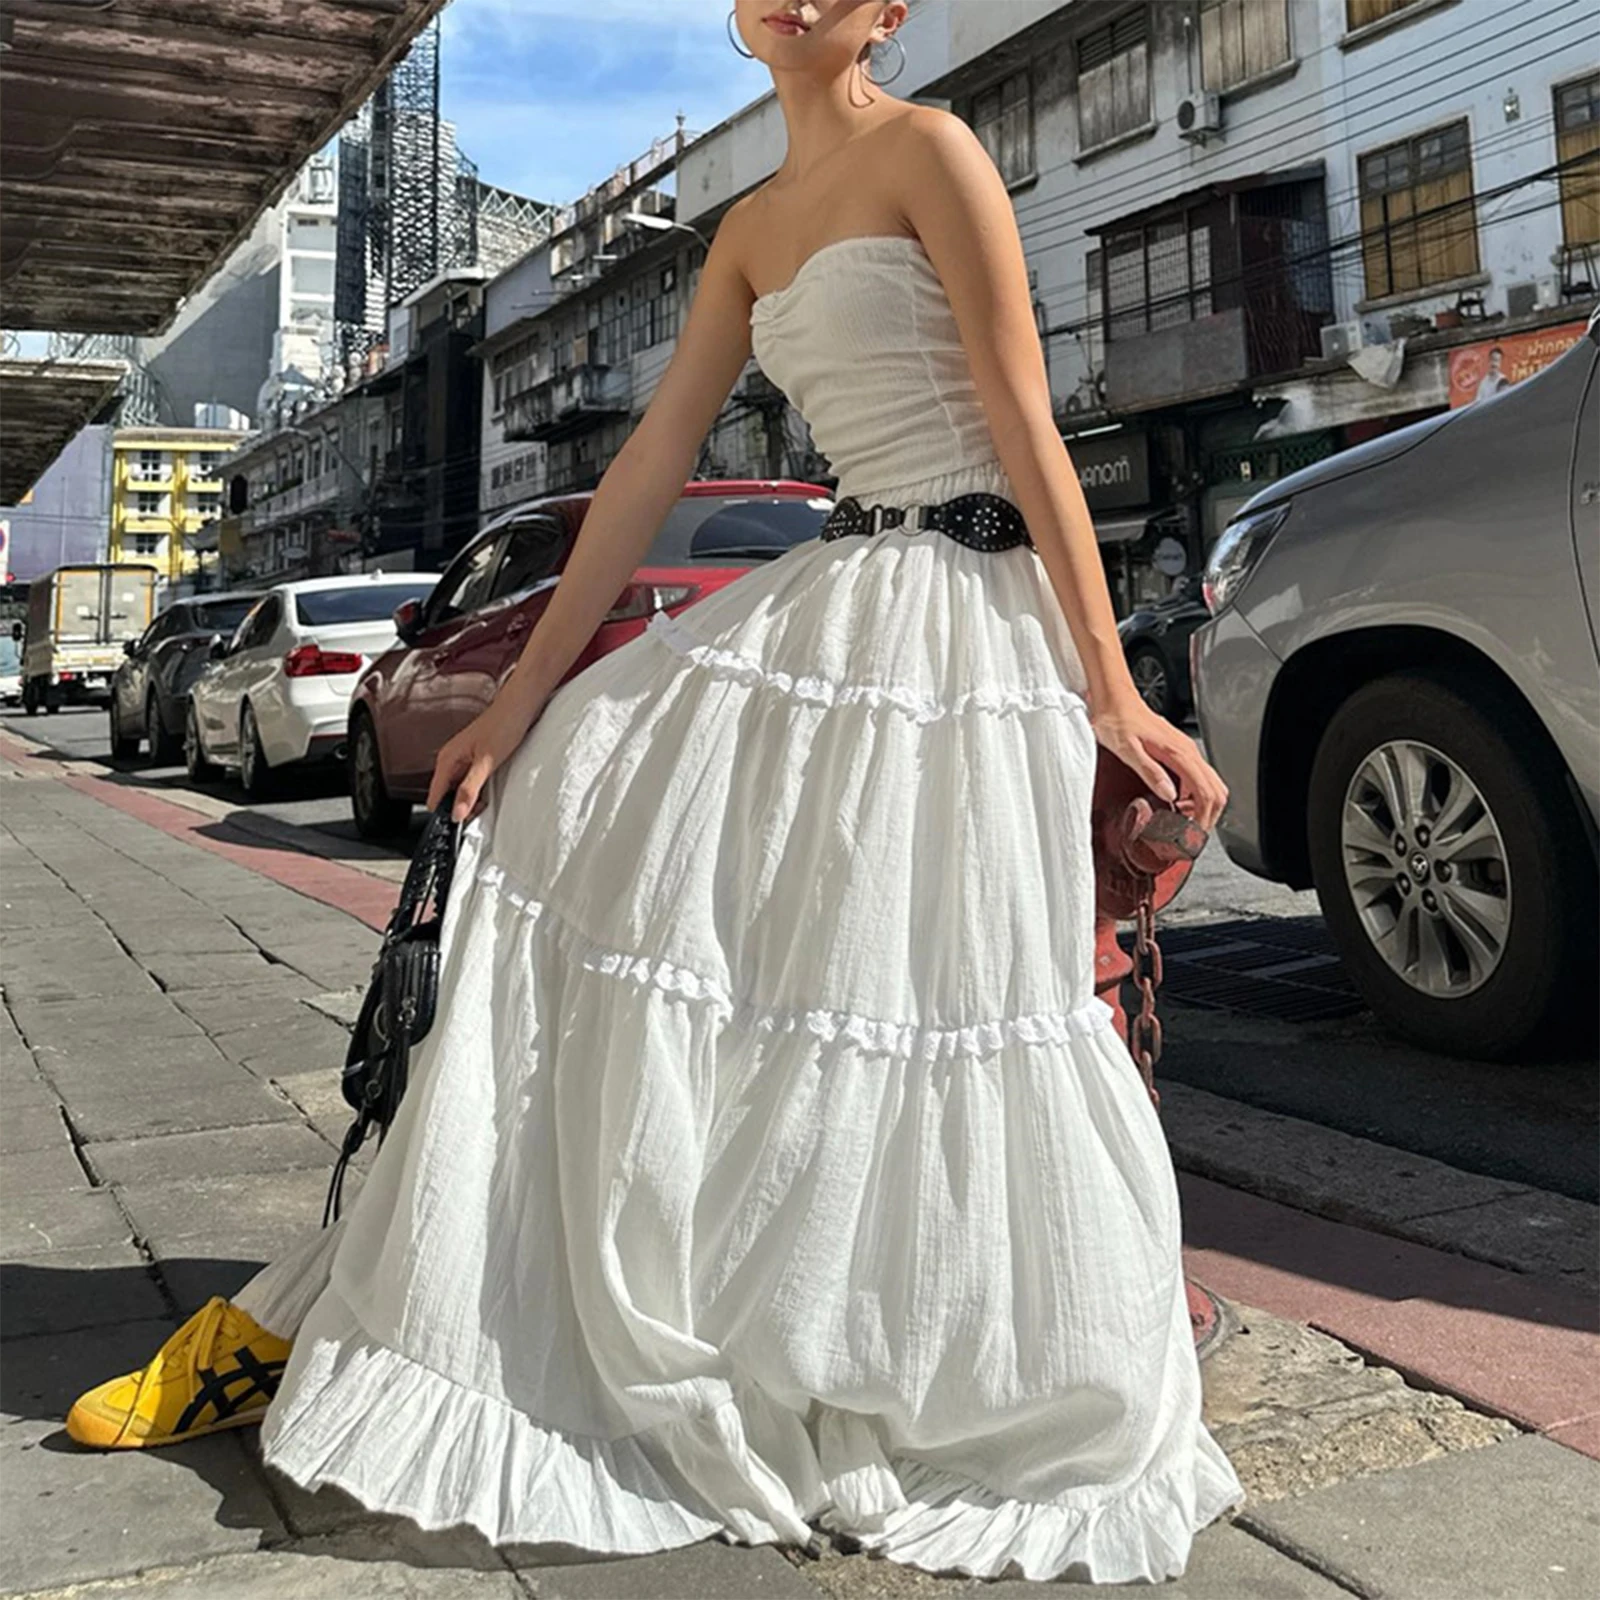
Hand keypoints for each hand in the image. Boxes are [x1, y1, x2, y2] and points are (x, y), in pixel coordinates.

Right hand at [426, 684, 549, 822]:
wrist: (520, 707)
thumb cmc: (503, 725)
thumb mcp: (486, 763)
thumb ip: (469, 789)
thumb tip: (456, 812)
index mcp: (447, 759)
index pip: (434, 795)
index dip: (443, 813)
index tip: (456, 826)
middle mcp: (452, 759)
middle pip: (446, 795)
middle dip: (459, 808)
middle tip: (477, 813)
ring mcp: (463, 760)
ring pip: (459, 790)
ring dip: (470, 800)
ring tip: (485, 802)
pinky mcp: (476, 760)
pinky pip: (470, 783)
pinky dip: (478, 791)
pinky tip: (489, 792)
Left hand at [1090, 693, 1228, 832]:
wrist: (1113, 699)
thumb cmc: (1117, 720)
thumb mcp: (1127, 749)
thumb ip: (1149, 771)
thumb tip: (1169, 794)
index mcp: (1178, 753)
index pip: (1206, 792)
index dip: (1203, 818)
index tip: (1192, 836)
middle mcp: (1187, 751)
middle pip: (1216, 791)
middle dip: (1208, 817)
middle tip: (1191, 836)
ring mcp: (1184, 751)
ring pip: (1210, 784)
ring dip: (1203, 808)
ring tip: (1184, 825)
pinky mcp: (1178, 752)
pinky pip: (1197, 778)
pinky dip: (1195, 796)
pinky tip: (1177, 805)